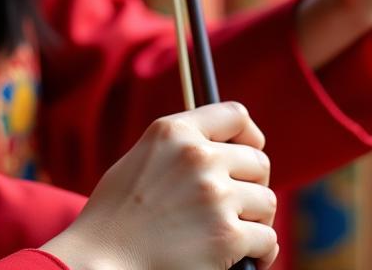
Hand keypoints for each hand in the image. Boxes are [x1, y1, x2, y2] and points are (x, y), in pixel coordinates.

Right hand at [40, 102, 277, 269]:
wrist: (103, 256)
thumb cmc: (118, 213)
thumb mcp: (144, 157)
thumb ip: (182, 147)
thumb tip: (225, 153)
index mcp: (174, 131)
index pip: (235, 115)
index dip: (249, 136)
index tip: (247, 152)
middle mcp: (198, 156)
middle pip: (258, 162)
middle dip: (253, 184)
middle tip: (238, 205)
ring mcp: (215, 195)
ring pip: (266, 202)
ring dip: (256, 220)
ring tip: (237, 233)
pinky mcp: (227, 236)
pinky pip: (268, 240)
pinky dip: (262, 253)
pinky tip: (246, 258)